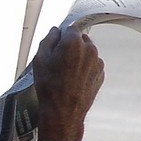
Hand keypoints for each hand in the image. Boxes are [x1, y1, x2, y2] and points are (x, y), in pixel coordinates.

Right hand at [32, 26, 104, 140]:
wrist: (63, 111)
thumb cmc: (49, 86)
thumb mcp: (40, 60)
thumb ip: (48, 40)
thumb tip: (54, 31)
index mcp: (73, 42)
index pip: (70, 29)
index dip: (61, 38)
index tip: (55, 47)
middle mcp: (89, 49)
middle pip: (81, 39)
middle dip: (71, 46)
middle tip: (59, 61)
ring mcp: (97, 62)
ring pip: (87, 52)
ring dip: (79, 57)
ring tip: (66, 74)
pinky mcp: (101, 74)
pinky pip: (92, 65)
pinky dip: (85, 68)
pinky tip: (74, 80)